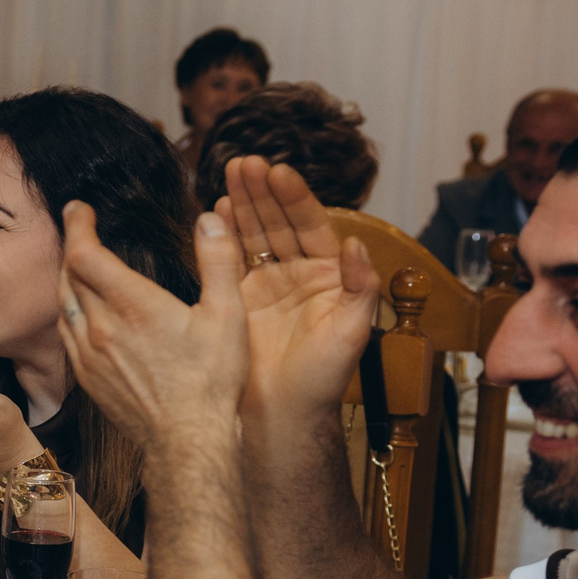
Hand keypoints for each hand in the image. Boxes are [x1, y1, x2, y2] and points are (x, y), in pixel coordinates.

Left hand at [58, 202, 249, 441]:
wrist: (187, 443)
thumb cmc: (212, 382)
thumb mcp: (227, 316)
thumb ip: (218, 262)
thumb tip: (210, 219)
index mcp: (131, 305)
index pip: (85, 253)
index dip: (76, 226)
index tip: (78, 209)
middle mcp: (100, 327)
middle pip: (68, 276)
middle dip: (72, 247)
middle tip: (80, 229)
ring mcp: (88, 355)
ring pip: (62, 306)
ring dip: (67, 279)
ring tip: (80, 265)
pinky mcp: (87, 379)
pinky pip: (66, 335)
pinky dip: (69, 312)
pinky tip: (84, 312)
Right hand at [218, 157, 379, 421]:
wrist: (282, 415)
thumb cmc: (323, 380)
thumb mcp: (352, 332)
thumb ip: (360, 287)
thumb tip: (356, 245)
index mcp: (331, 276)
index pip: (312, 226)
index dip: (295, 199)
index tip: (279, 172)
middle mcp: (299, 274)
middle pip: (279, 221)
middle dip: (263, 191)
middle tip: (246, 163)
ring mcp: (268, 283)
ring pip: (254, 232)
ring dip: (243, 202)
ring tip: (230, 172)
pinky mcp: (240, 297)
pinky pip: (231, 257)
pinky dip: (224, 231)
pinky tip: (217, 207)